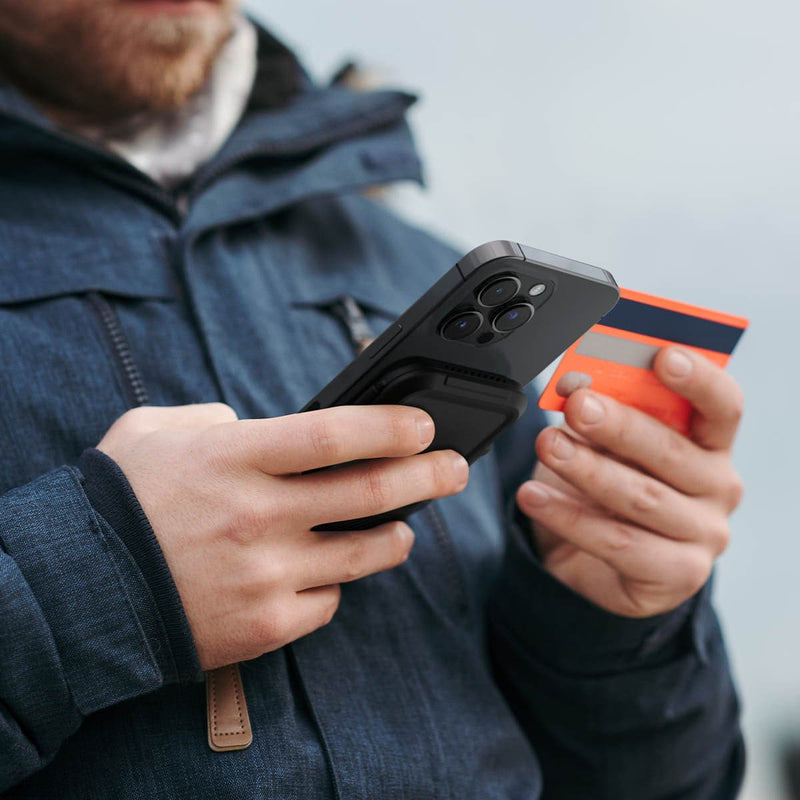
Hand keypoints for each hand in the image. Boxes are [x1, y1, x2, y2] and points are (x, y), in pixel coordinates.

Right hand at [97, 403, 467, 668]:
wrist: (79, 590)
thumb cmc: (119, 502)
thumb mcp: (157, 432)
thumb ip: (216, 419)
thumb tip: (256, 426)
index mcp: (235, 459)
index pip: (335, 435)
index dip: (390, 427)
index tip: (424, 425)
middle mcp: (259, 515)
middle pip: (369, 493)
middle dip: (427, 476)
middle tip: (455, 468)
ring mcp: (266, 574)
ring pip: (363, 554)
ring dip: (397, 536)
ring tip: (408, 525)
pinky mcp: (266, 624)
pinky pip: (327, 602)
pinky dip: (337, 585)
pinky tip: (330, 572)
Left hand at [517, 347, 743, 616]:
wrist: (586, 557)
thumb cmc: (603, 485)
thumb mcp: (603, 444)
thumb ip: (602, 413)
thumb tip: (576, 384)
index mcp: (710, 443)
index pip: (723, 406)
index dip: (698, 379)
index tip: (663, 356)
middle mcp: (718, 487)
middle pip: (673, 451)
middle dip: (619, 425)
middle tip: (577, 405)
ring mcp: (703, 535)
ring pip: (641, 498)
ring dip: (587, 469)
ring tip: (547, 447)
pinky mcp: (676, 575)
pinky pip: (619, 543)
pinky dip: (569, 518)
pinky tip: (534, 496)